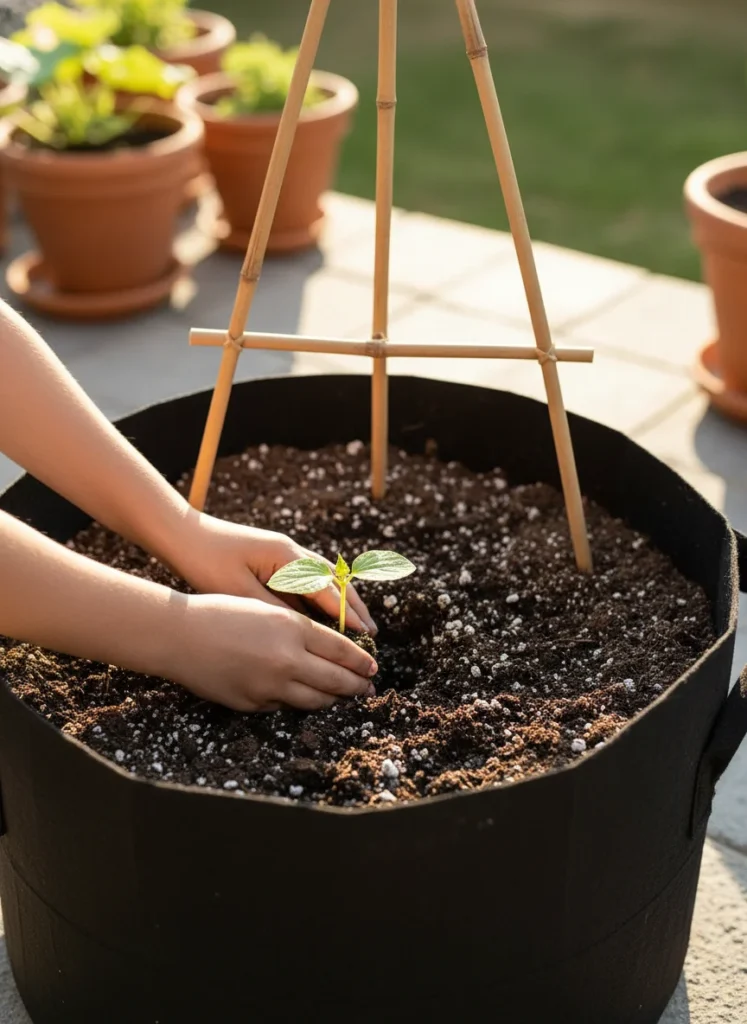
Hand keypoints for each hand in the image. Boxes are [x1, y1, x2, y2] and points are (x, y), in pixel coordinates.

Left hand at [168, 513, 376, 634]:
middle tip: (371, 634)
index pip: (326, 588)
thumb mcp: (239, 592)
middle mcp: (292, 553)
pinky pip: (311, 580)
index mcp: (285, 557)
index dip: (345, 614)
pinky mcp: (277, 560)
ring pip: (327, 579)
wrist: (183, 536)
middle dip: (354, 608)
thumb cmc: (206, 562)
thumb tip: (303, 632)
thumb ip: (273, 610)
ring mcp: (286, 554)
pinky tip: (329, 616)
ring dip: (344, 602)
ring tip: (360, 626)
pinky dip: (325, 598)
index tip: (364, 635)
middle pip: (335, 580)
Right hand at [173, 594, 377, 711]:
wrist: (181, 636)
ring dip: (334, 700)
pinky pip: (286, 707)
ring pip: (316, 700)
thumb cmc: (223, 613)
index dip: (362, 661)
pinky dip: (300, 703)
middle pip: (336, 680)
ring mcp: (270, 686)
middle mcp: (287, 660)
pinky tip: (308, 701)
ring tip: (345, 697)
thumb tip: (334, 649)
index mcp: (293, 629)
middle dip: (357, 686)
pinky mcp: (254, 704)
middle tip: (369, 688)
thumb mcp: (268, 610)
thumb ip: (302, 630)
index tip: (373, 666)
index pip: (342, 650)